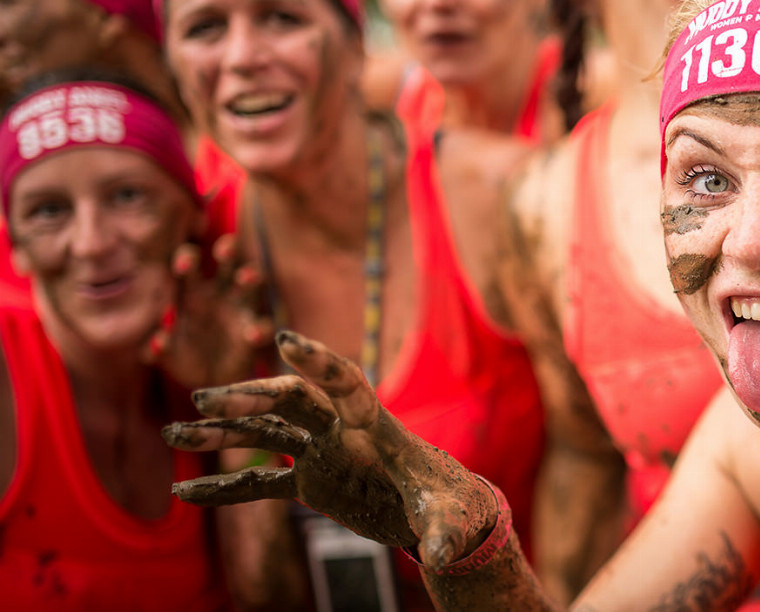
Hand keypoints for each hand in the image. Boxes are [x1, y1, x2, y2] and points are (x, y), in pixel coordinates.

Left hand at [144, 234, 273, 388]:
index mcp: (193, 294)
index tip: (183, 264)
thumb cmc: (188, 360)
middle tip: (223, 249)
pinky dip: (259, 329)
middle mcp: (220, 295)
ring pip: (251, 284)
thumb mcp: (170, 357)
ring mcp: (241, 310)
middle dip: (228, 250)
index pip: (190, 267)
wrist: (213, 383)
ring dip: (250, 276)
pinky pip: (263, 325)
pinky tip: (253, 335)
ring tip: (246, 277)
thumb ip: (161, 350)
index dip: (187, 260)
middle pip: (227, 263)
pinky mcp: (256, 332)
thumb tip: (156, 342)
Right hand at [162, 331, 499, 567]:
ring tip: (172, 433)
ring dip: (220, 434)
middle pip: (291, 402)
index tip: (286, 341)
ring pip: (264, 436)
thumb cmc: (450, 506)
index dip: (319, 363)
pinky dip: (224, 488)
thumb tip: (442, 557)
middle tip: (204, 398)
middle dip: (249, 397)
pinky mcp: (311, 482)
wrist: (439, 511)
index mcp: (376, 427)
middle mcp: (342, 432)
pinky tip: (183, 492)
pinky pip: (259, 484)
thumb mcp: (449, 521)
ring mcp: (322, 454)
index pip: (346, 385)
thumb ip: (443, 535)